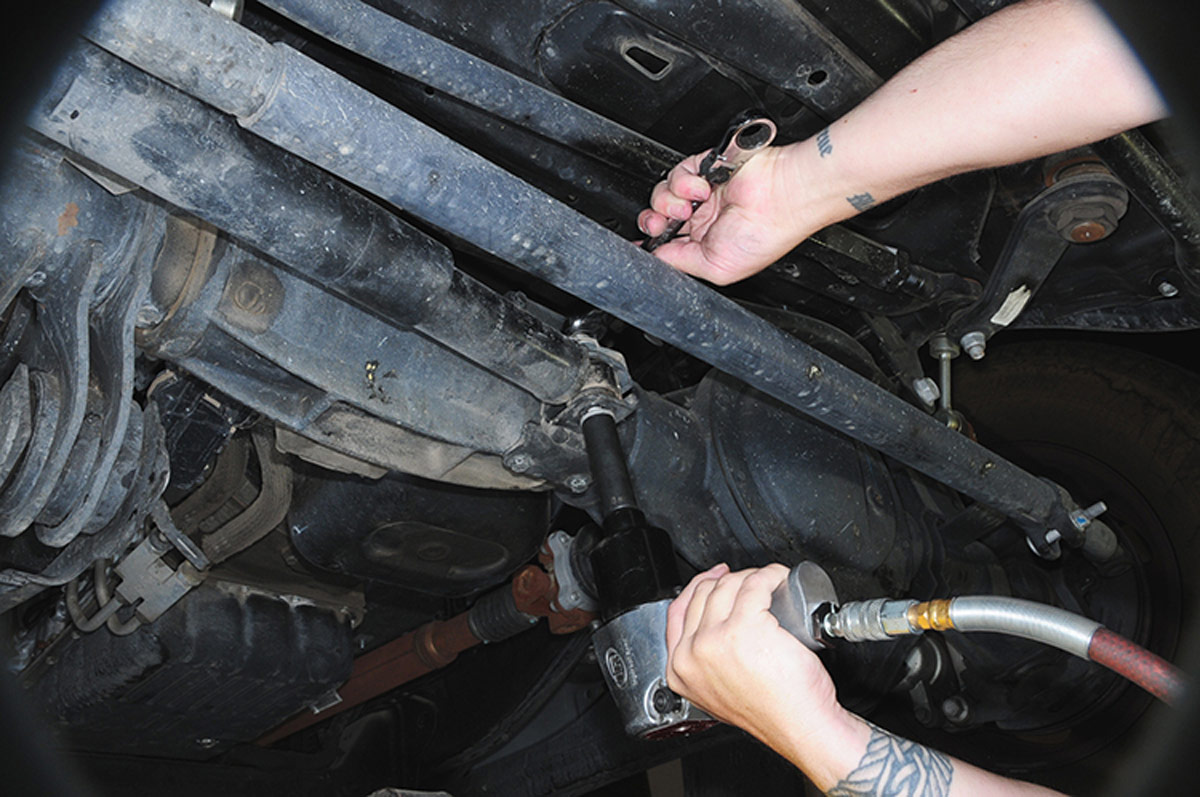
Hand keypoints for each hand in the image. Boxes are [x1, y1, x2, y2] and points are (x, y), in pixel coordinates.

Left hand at [637, 145, 821, 284]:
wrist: (780, 200)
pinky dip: (683, 182)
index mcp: (706, 243)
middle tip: (662, 224)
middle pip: (658, 216)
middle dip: (653, 221)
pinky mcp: (705, 168)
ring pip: (663, 194)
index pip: (667, 242)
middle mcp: (703, 218)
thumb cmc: (763, 236)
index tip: (641, 243)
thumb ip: (681, 262)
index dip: (652, 241)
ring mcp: (703, 193)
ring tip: (688, 208)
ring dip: (668, 202)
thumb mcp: (716, 268)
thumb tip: (655, 258)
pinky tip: (700, 190)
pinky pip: (676, 172)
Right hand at [664, 564, 850, 754]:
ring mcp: (715, 640)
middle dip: (730, 581)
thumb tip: (711, 629)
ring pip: (727, 586)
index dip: (698, 587)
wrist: (800, 726)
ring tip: (771, 583)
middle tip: (753, 583)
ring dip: (751, 576)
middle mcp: (691, 654)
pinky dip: (769, 575)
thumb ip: (706, 664)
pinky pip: (754, 584)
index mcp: (679, 670)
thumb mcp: (720, 691)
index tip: (716, 579)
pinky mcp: (743, 627)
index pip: (677, 611)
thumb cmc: (774, 712)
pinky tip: (779, 579)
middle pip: (704, 594)